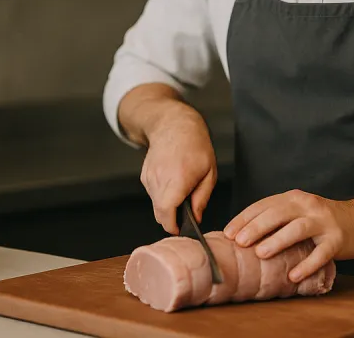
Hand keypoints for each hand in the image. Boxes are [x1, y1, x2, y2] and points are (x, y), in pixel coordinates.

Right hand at [139, 101, 216, 235]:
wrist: (174, 125)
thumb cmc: (195, 146)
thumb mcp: (209, 172)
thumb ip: (202, 198)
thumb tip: (197, 218)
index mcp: (177, 180)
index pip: (167, 213)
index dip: (173, 226)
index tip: (181, 229)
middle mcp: (159, 180)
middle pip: (159, 213)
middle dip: (171, 219)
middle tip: (185, 215)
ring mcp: (149, 178)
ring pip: (155, 204)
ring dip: (167, 206)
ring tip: (181, 191)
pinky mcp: (144, 176)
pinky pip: (153, 194)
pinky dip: (162, 195)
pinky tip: (172, 182)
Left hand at [222, 189, 353, 282]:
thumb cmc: (323, 220)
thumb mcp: (299, 212)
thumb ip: (277, 219)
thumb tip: (243, 235)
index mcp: (294, 198)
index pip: (264, 205)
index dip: (244, 218)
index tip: (228, 233)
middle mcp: (308, 206)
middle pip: (278, 213)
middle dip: (256, 227)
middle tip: (239, 242)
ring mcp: (324, 222)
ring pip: (297, 229)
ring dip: (277, 241)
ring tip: (260, 253)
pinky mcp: (338, 239)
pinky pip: (320, 253)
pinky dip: (306, 265)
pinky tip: (293, 276)